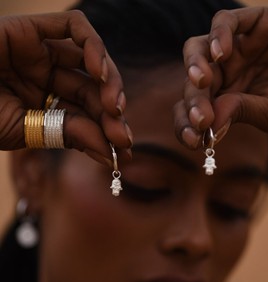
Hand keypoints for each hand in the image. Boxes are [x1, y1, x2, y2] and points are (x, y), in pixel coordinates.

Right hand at [0, 10, 131, 164]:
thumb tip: (110, 151)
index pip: (86, 115)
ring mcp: (42, 53)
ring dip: (110, 85)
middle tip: (123, 137)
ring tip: (115, 109)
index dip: (106, 132)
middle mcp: (48, 77)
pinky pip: (74, 28)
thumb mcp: (28, 131)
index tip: (121, 151)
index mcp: (45, 103)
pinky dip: (94, 47)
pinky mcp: (33, 29)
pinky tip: (101, 73)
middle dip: (112, 114)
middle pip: (93, 92)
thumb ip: (70, 134)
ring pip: (93, 63)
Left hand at [175, 7, 267, 148]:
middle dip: (194, 100)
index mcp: (223, 98)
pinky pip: (226, 21)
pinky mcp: (254, 22)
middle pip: (193, 82)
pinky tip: (222, 53)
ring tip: (203, 80)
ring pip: (199, 48)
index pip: (192, 109)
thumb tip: (207, 125)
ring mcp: (235, 48)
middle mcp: (223, 73)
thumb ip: (240, 112)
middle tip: (201, 119)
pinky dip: (220, 33)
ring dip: (194, 64)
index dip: (185, 124)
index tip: (191, 141)